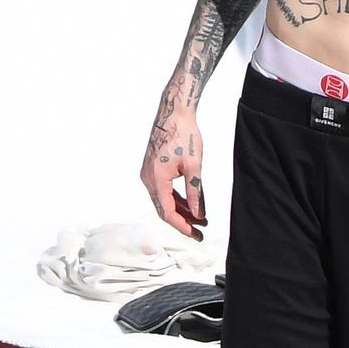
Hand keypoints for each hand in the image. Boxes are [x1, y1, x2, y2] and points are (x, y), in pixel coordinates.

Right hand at [141, 87, 206, 239]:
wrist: (174, 113)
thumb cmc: (185, 135)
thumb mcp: (194, 166)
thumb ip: (195, 191)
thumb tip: (198, 214)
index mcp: (156, 179)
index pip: (167, 212)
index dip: (181, 226)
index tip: (195, 234)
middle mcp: (148, 179)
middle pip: (164, 209)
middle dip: (182, 221)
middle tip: (200, 232)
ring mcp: (149, 174)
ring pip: (164, 200)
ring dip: (181, 210)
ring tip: (200, 220)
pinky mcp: (153, 169)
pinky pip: (164, 190)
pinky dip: (177, 198)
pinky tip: (191, 205)